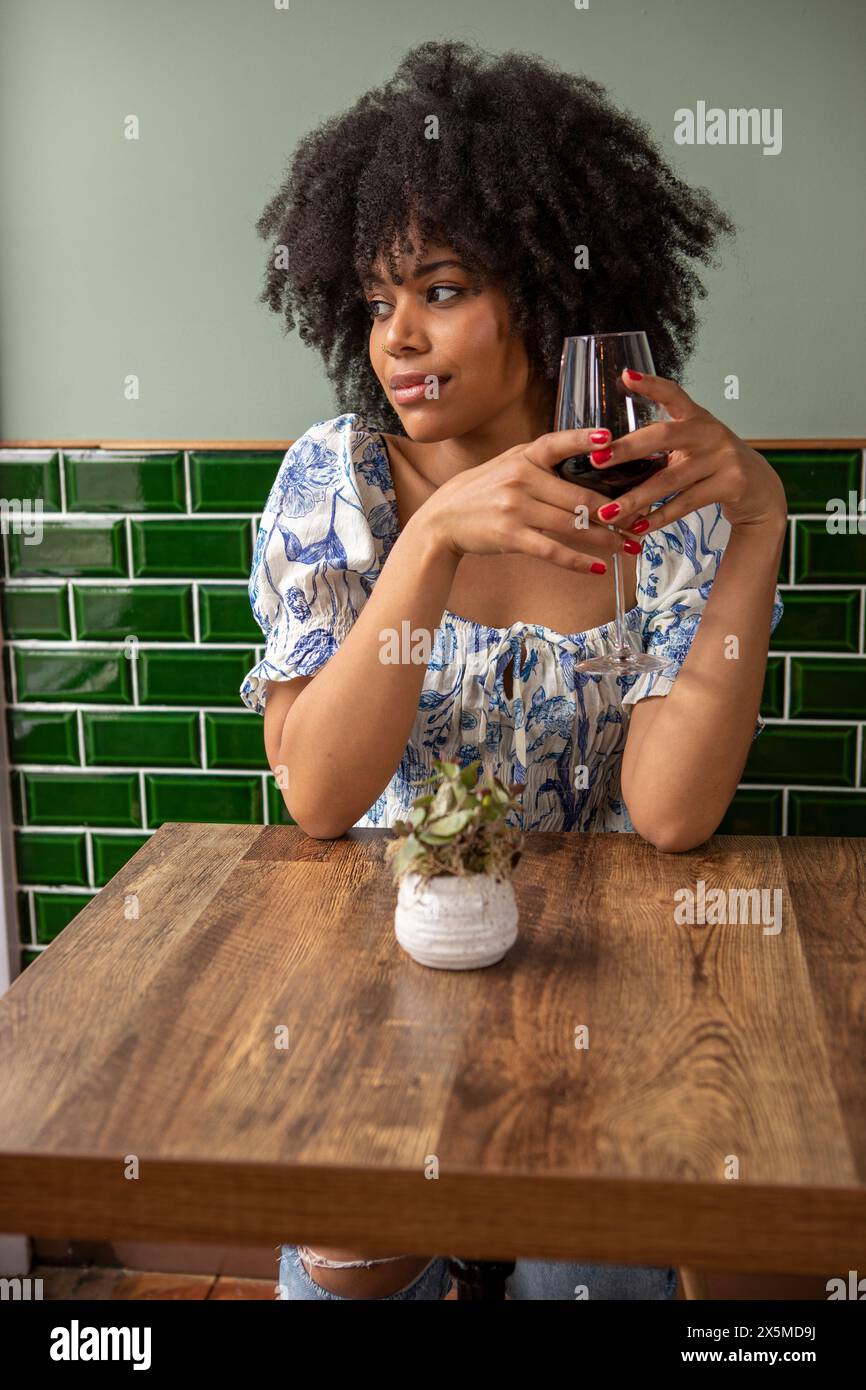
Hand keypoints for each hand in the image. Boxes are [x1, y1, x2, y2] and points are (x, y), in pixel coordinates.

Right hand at [420, 428, 645, 574]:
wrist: (442, 519)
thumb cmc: (482, 491)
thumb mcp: (508, 465)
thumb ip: (542, 462)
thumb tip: (587, 462)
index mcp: (524, 457)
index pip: (559, 443)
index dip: (585, 440)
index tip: (612, 440)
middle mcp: (521, 479)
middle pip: (580, 496)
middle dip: (616, 511)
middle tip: (643, 519)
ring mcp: (516, 509)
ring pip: (573, 525)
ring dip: (607, 538)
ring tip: (631, 545)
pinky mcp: (510, 537)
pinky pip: (552, 550)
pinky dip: (578, 561)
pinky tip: (598, 567)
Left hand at [586, 368, 788, 535]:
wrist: (759, 490)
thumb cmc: (715, 465)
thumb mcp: (693, 446)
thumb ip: (663, 446)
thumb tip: (610, 456)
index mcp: (696, 418)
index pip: (673, 393)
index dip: (651, 384)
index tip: (626, 375)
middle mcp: (710, 433)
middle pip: (663, 436)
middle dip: (627, 449)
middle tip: (597, 458)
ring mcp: (722, 458)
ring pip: (671, 479)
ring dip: (636, 498)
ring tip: (607, 512)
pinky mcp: (731, 484)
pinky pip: (686, 503)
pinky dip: (660, 517)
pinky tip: (638, 527)